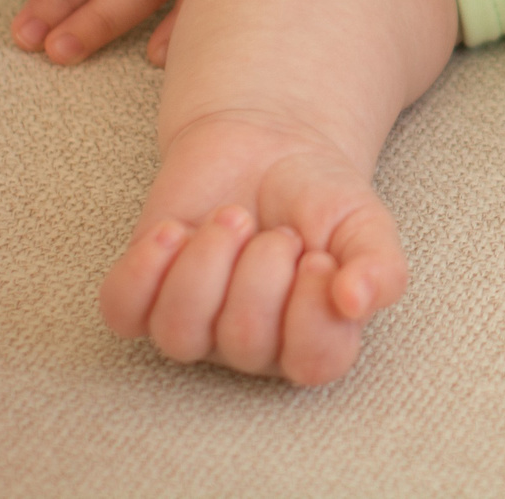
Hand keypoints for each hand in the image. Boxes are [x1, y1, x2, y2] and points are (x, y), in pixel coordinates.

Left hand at [99, 111, 406, 386]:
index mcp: (313, 338)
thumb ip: (381, 265)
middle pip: (245, 342)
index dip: (314, 309)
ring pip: (180, 334)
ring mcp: (194, 324)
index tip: (318, 256)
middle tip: (277, 229)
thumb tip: (358, 301)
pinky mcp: (144, 295)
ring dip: (207, 262)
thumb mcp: (366, 221)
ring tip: (232, 218)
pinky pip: (124, 312)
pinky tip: (173, 230)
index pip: (314, 362)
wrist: (268, 142)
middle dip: (263, 267)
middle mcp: (251, 345)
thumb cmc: (319, 195)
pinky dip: (145, 269)